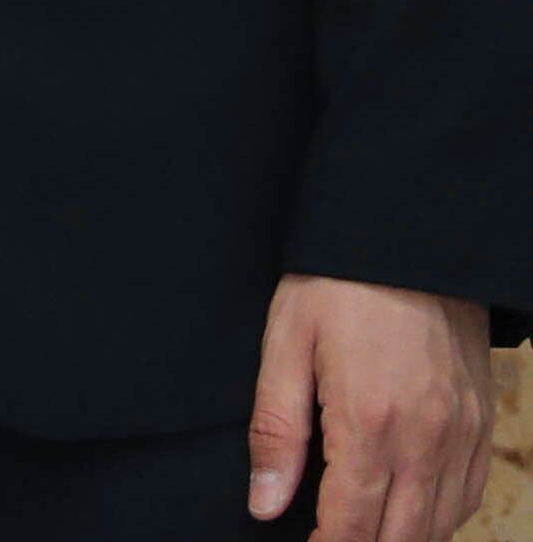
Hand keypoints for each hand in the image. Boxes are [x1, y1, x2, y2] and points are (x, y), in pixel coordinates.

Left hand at [248, 274, 493, 538]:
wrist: (407, 234)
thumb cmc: (337, 282)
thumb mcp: (287, 340)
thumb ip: (275, 429)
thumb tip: (264, 504)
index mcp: (368, 421)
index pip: (350, 527)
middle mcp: (424, 439)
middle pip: (399, 539)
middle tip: (329, 539)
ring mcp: (461, 434)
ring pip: (439, 528)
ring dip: (401, 540)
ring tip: (363, 530)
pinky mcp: (481, 422)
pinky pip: (468, 498)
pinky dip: (441, 519)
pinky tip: (410, 511)